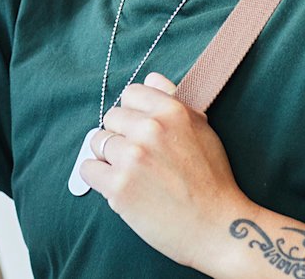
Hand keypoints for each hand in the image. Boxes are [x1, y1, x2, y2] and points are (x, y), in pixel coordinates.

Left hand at [78, 72, 258, 271]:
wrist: (216, 227)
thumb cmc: (212, 180)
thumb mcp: (202, 130)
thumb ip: (173, 100)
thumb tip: (151, 77)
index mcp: (171, 111)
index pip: (130, 94)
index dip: (135, 114)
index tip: (144, 131)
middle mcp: (149, 129)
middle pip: (110, 118)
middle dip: (121, 136)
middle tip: (140, 158)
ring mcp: (132, 157)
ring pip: (97, 142)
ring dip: (108, 156)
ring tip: (132, 174)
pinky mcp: (118, 186)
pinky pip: (87, 168)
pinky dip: (98, 177)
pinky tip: (118, 186)